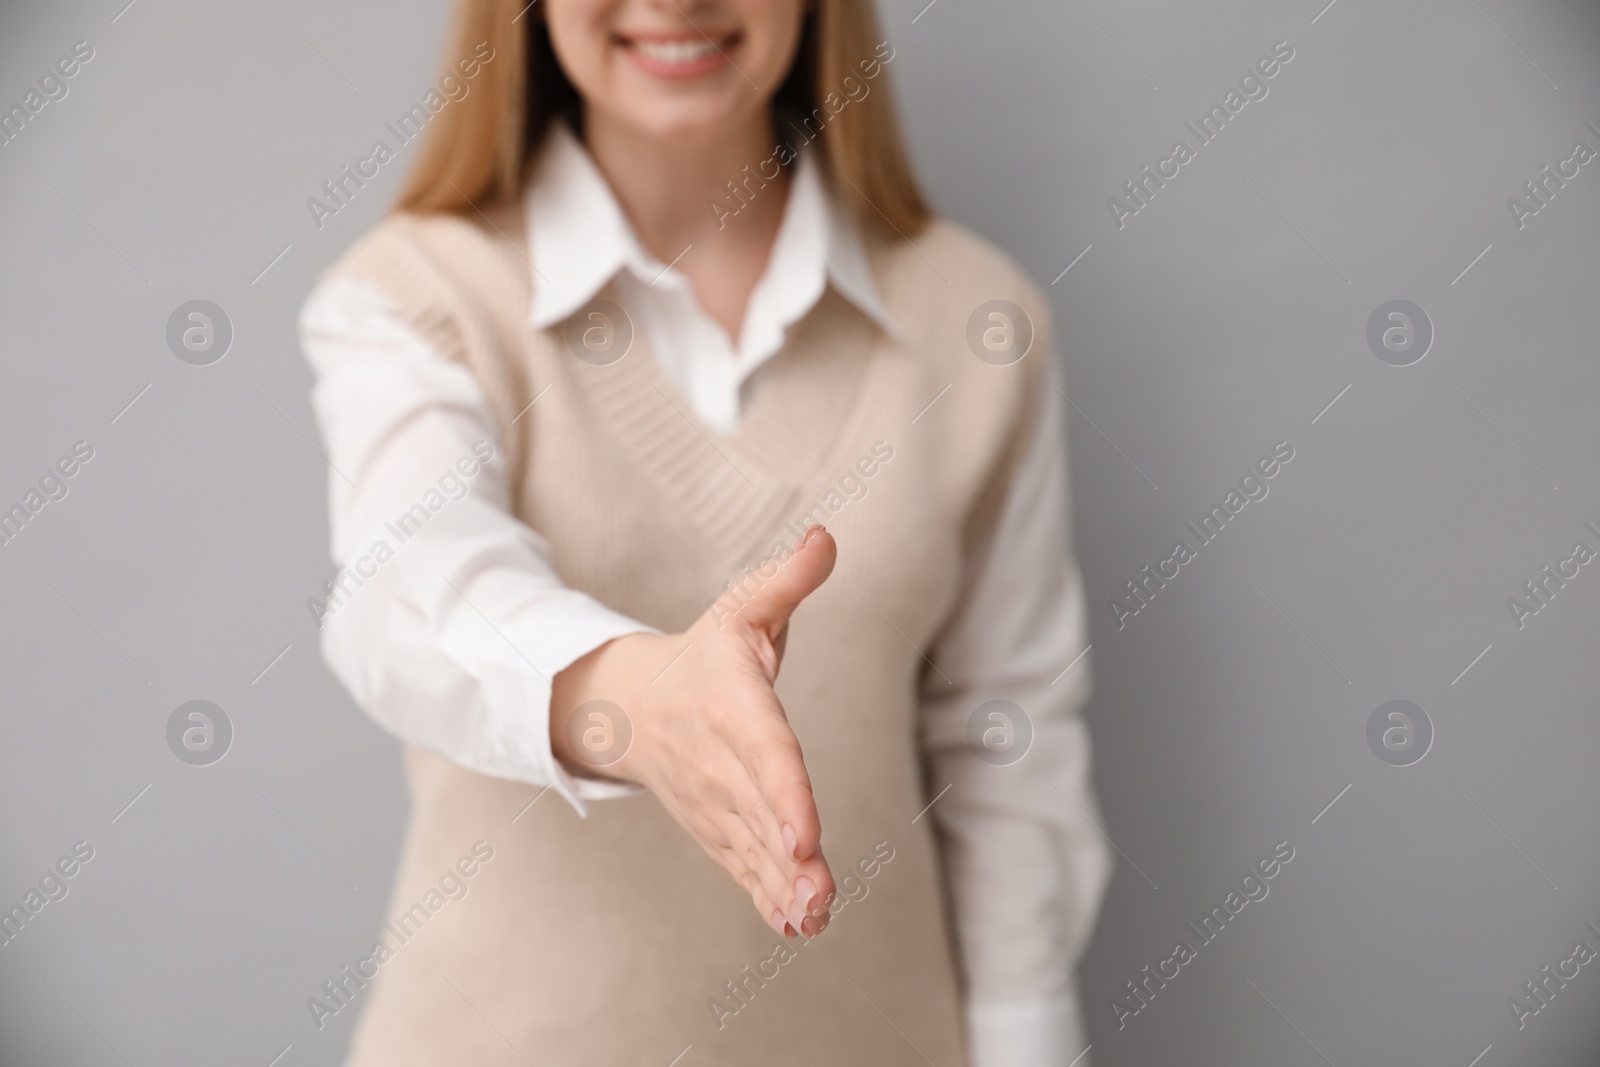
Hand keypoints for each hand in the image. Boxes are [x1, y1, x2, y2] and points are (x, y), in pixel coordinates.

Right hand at [551, 525, 837, 938]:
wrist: (634, 705)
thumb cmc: (707, 653)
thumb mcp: (743, 608)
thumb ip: (788, 579)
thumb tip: (825, 536)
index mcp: (732, 706)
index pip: (766, 754)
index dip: (786, 795)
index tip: (806, 836)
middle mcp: (721, 762)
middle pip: (760, 814)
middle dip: (788, 857)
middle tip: (820, 896)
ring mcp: (717, 802)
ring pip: (752, 849)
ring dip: (782, 888)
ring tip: (816, 918)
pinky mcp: (719, 828)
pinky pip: (743, 867)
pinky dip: (767, 898)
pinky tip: (799, 926)